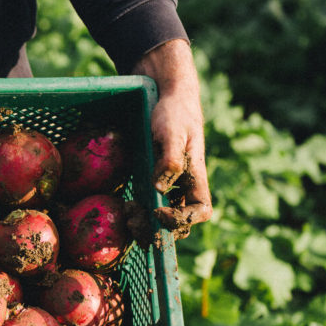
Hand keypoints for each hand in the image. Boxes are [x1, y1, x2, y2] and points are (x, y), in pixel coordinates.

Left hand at [131, 39, 212, 236]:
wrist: (167, 96)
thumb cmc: (174, 112)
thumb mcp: (172, 133)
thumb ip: (170, 160)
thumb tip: (160, 188)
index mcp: (196, 176)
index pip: (201, 211)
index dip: (183, 219)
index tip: (158, 211)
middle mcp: (186, 185)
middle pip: (181, 222)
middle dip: (158, 228)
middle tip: (133, 219)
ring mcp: (171, 184)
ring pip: (164, 217)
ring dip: (146, 223)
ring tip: (127, 213)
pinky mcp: (157, 180)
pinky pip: (152, 204)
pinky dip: (139, 211)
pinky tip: (125, 204)